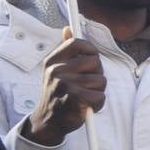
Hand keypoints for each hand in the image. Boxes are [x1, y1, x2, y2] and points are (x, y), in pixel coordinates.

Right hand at [23, 27, 105, 146]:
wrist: (48, 121)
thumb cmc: (58, 94)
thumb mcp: (56, 70)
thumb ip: (65, 50)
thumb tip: (68, 28)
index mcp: (53, 61)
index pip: (77, 43)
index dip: (90, 50)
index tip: (91, 61)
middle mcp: (57, 70)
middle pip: (95, 62)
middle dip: (97, 75)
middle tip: (87, 85)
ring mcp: (65, 84)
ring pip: (101, 81)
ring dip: (98, 92)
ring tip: (84, 98)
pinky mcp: (74, 99)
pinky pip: (100, 96)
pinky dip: (97, 104)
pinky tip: (86, 107)